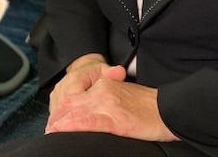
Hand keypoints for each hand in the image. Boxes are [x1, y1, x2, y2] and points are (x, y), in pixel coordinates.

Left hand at [46, 63, 178, 141]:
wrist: (169, 108)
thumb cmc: (150, 106)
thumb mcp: (124, 95)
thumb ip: (106, 99)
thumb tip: (91, 114)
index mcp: (104, 85)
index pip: (75, 94)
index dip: (61, 108)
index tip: (55, 120)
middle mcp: (103, 91)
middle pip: (70, 103)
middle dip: (56, 117)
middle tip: (48, 129)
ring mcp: (107, 104)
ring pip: (76, 112)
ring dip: (60, 123)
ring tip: (51, 132)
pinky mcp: (115, 118)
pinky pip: (89, 122)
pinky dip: (74, 127)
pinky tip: (65, 131)